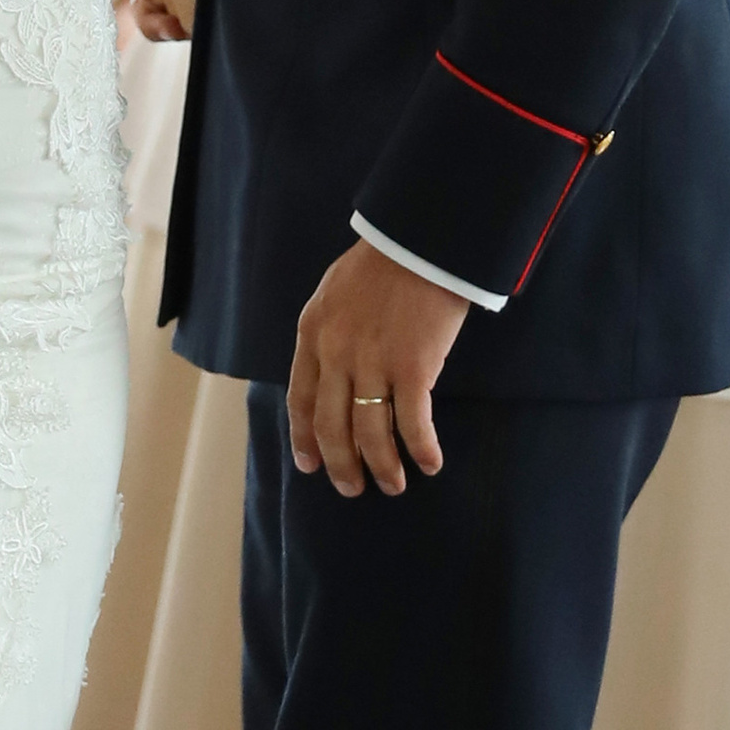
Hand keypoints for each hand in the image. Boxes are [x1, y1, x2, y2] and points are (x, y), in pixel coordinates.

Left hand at [287, 240, 468, 497]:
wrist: (419, 240)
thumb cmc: (382, 262)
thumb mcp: (333, 293)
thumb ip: (327, 333)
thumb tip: (332, 371)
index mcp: (312, 334)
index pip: (300, 399)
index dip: (304, 438)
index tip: (309, 465)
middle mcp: (336, 354)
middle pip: (332, 426)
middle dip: (341, 464)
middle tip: (351, 489)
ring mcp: (374, 364)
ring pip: (370, 433)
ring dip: (381, 466)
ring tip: (393, 485)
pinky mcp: (414, 368)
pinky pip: (412, 422)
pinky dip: (420, 448)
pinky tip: (429, 463)